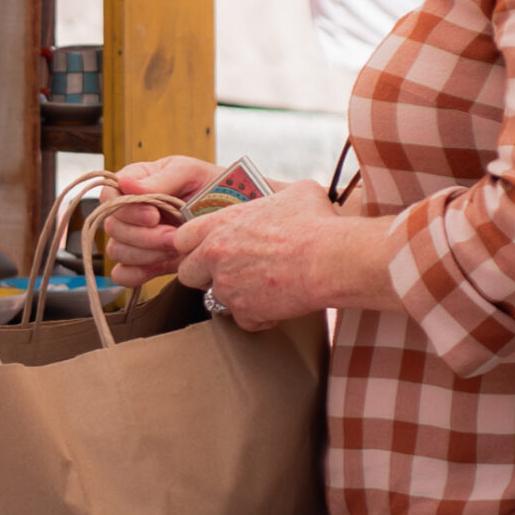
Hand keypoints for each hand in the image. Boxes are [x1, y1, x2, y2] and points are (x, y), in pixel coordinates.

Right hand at [101, 156, 223, 282]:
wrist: (237, 218)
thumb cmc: (216, 188)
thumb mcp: (192, 173)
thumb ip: (161, 178)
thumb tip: (126, 184)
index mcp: (137, 183)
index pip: (109, 196)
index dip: (127, 209)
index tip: (154, 214)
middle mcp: (132, 211)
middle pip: (112, 227)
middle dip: (144, 235)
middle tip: (173, 236)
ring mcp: (137, 238)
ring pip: (117, 251)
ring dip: (145, 253)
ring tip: (176, 248)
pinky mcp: (145, 263)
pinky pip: (123, 274)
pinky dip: (136, 274)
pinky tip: (159, 266)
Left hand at [172, 179, 346, 331]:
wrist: (331, 259)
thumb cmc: (316, 223)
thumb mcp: (295, 194)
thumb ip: (276, 198)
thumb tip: (287, 198)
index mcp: (221, 224)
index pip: (182, 238)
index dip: (193, 245)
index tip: (208, 249)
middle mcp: (216, 256)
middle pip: (187, 273)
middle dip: (204, 275)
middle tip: (229, 273)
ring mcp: (228, 286)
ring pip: (216, 298)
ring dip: (235, 296)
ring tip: (264, 288)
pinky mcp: (245, 312)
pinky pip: (243, 319)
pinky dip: (259, 316)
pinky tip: (278, 303)